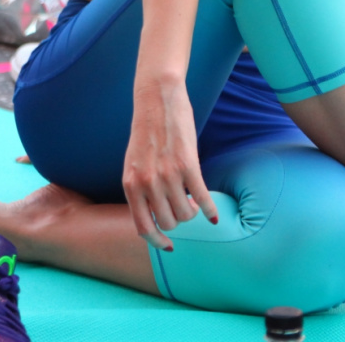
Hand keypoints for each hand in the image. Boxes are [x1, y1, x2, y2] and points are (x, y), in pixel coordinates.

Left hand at [122, 77, 218, 249]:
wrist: (157, 99)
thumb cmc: (146, 131)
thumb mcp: (134, 164)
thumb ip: (140, 189)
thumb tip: (154, 216)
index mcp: (130, 184)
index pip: (143, 227)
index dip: (157, 241)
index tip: (169, 246)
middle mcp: (147, 183)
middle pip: (169, 222)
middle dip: (179, 220)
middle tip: (185, 207)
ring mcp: (168, 174)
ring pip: (186, 213)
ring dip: (193, 212)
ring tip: (194, 200)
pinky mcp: (187, 163)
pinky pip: (202, 197)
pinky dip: (210, 210)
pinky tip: (214, 215)